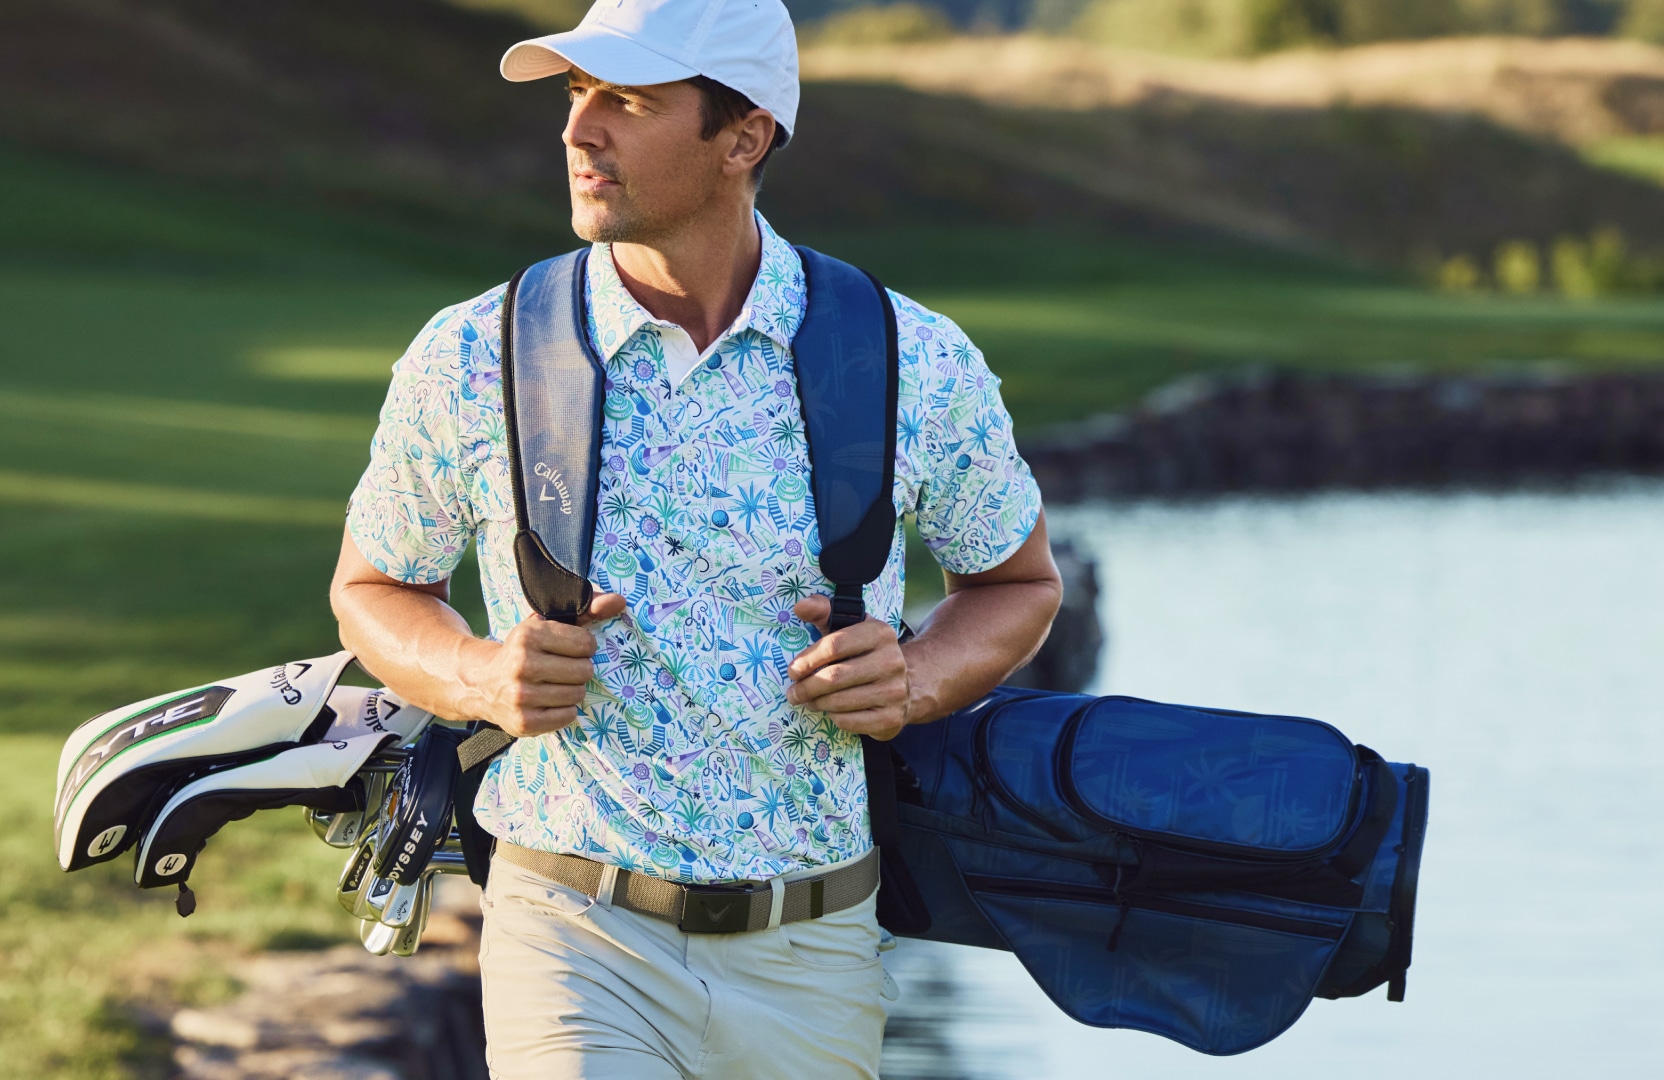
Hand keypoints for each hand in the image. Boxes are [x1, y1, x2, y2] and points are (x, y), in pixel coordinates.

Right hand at [467, 591, 625, 736]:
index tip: (571, 649)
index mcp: (528, 635)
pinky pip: (568, 716)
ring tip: (555, 685)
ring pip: (577, 694)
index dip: (584, 647)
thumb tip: (620, 601)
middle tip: (563, 669)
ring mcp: (521, 695)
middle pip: (584, 670)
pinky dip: (565, 710)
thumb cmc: (525, 650)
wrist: (483, 682)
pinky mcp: (524, 722)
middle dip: (580, 670)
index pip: (585, 643)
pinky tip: (549, 701)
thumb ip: (586, 610)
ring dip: (573, 690)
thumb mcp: (548, 624)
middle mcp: (522, 664)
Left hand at [786, 595, 911, 740]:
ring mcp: (894, 692)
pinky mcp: (891, 719)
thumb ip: (823, 611)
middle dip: (806, 687)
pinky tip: (831, 711)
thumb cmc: (865, 653)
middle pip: (834, 677)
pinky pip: (848, 722)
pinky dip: (833, 717)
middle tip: (793, 693)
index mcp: (880, 633)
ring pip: (839, 702)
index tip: (793, 671)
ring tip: (809, 701)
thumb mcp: (848, 627)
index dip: (807, 660)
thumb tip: (800, 606)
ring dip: (816, 703)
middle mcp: (892, 661)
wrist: (907, 683)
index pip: (834, 645)